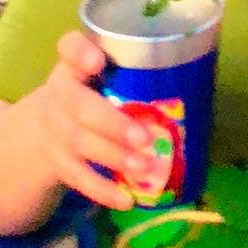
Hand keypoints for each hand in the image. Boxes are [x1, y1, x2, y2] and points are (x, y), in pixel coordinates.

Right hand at [11, 58, 187, 213]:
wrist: (45, 131)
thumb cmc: (92, 100)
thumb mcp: (102, 81)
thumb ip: (136, 78)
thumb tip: (202, 84)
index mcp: (74, 69)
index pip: (68, 49)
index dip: (78, 52)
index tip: (96, 60)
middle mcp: (59, 97)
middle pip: (77, 106)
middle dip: (111, 123)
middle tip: (145, 138)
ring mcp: (55, 131)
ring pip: (78, 143)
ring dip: (113, 156)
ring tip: (146, 168)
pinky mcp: (56, 162)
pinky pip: (77, 177)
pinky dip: (101, 190)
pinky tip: (126, 199)